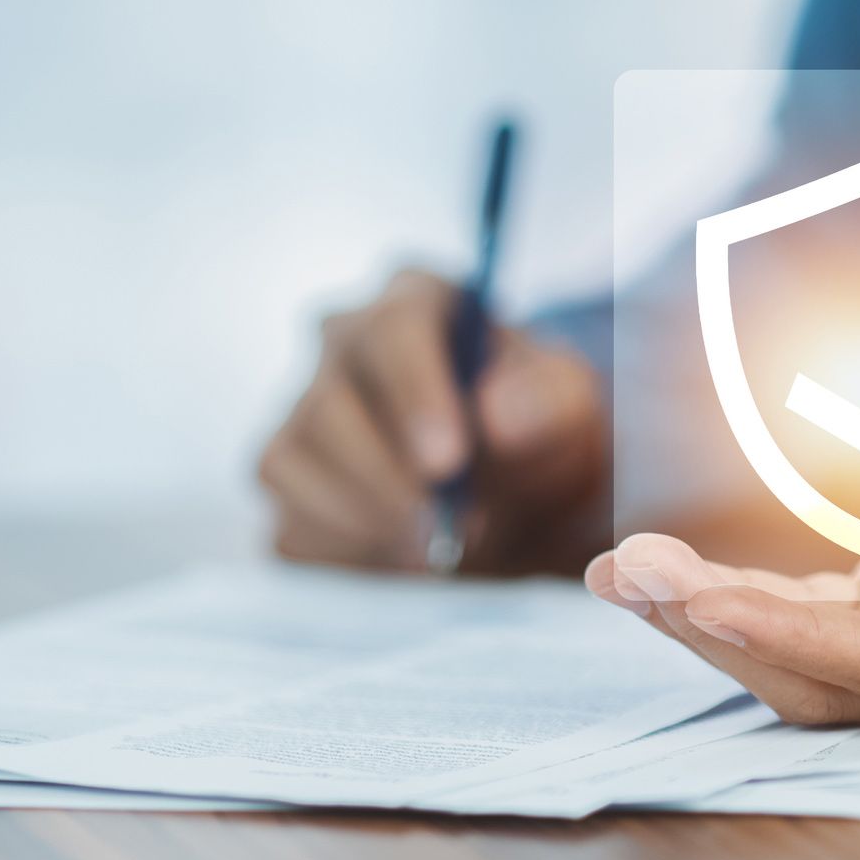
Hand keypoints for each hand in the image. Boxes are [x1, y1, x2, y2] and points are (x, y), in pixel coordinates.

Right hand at [258, 268, 603, 573]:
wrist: (521, 490)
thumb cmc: (540, 427)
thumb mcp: (570, 407)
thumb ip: (547, 400)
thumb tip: (495, 414)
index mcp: (415, 299)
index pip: (393, 331)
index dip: (415, 397)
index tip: (447, 462)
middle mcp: (342, 344)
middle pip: (328, 403)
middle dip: (388, 479)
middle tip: (450, 529)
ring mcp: (302, 411)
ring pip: (289, 465)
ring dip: (365, 521)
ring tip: (438, 548)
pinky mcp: (290, 482)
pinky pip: (289, 526)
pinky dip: (345, 555)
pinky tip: (402, 559)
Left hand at [585, 425, 859, 722]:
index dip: (797, 644)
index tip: (706, 603)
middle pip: (820, 677)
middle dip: (717, 631)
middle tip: (625, 573)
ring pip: (799, 653)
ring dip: (708, 618)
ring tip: (622, 572)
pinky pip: (809, 616)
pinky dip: (740, 597)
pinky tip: (673, 575)